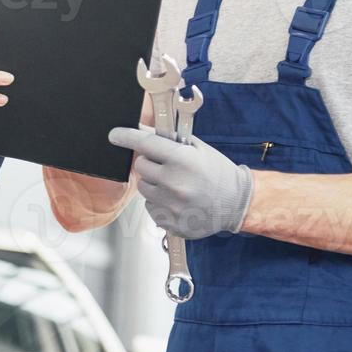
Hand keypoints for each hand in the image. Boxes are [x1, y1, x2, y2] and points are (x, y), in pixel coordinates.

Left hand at [107, 127, 254, 238]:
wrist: (236, 203)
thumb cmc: (218, 173)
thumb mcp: (198, 148)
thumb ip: (169, 139)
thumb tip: (142, 129)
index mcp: (182, 160)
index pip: (145, 144)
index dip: (126, 137)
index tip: (114, 135)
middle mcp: (174, 183)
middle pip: (140, 167)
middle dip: (149, 163)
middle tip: (165, 165)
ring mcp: (171, 206)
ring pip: (144, 189)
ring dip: (154, 184)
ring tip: (175, 185)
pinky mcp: (170, 222)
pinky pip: (151, 208)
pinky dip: (159, 202)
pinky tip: (178, 200)